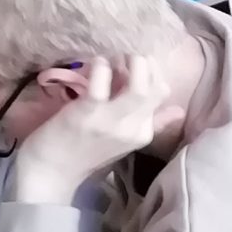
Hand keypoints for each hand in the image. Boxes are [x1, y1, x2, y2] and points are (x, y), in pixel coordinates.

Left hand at [10, 56, 159, 206]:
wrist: (51, 173)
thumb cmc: (84, 152)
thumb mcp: (124, 140)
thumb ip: (152, 123)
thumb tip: (179, 110)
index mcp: (143, 133)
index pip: (161, 93)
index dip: (149, 71)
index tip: (130, 66)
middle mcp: (132, 128)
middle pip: (156, 87)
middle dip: (144, 62)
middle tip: (123, 58)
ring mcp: (111, 121)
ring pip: (139, 86)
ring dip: (130, 63)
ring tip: (113, 59)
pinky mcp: (87, 113)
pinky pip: (100, 83)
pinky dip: (101, 66)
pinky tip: (95, 64)